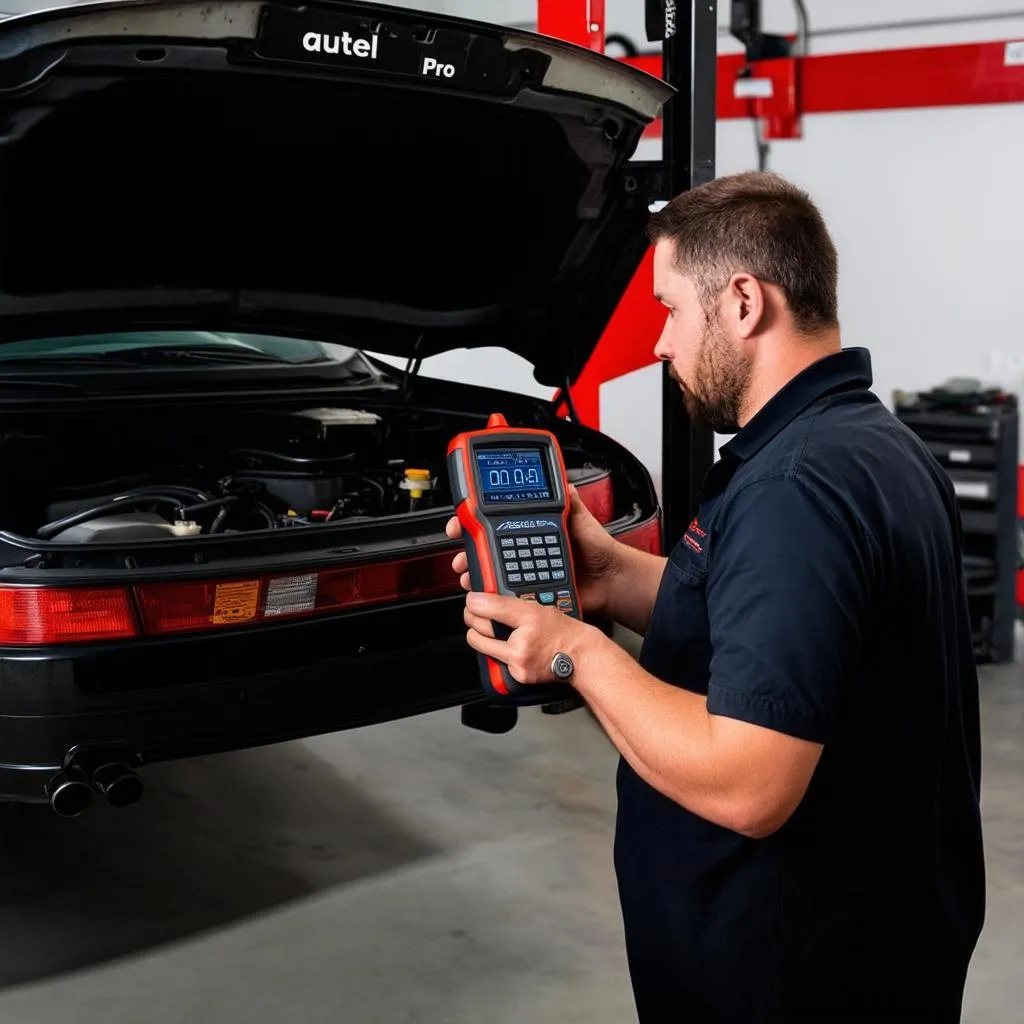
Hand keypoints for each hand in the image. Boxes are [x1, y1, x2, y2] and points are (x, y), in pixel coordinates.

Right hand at [445, 486, 622, 615]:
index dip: (474, 520)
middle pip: (485, 547)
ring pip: (490, 570)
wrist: (609, 580)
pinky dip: (492, 593)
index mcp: (530, 528)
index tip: (461, 522)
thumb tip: (562, 480)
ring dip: (474, 572)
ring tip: (470, 574)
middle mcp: (523, 548)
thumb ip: (570, 499)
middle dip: (467, 550)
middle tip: (461, 555)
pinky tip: (487, 591)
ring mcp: (525, 570)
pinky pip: (506, 592)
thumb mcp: (582, 518)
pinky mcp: (530, 590)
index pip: (495, 520)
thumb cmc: (597, 549)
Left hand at [462, 590, 600, 684]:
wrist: (580, 658)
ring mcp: (517, 663)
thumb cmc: (563, 632)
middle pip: (479, 629)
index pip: (490, 607)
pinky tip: (502, 645)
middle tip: (472, 613)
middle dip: (472, 619)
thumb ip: (508, 603)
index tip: (471, 600)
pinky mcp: (518, 676)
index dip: (475, 602)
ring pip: (483, 646)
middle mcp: (520, 644)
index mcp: (528, 620)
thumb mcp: (538, 607)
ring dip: (478, 637)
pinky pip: (495, 661)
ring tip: (483, 629)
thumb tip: (480, 600)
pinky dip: (495, 653)